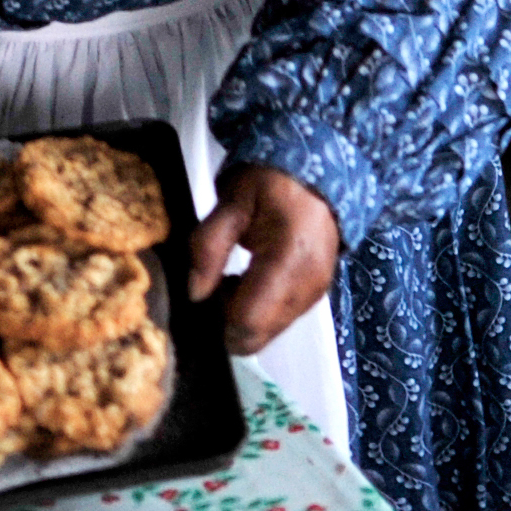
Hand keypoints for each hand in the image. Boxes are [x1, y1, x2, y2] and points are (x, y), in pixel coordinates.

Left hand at [189, 163, 339, 355]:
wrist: (316, 172)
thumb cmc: (270, 182)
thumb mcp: (231, 202)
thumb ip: (208, 246)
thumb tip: (195, 294)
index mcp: (289, 260)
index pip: (247, 320)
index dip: (216, 316)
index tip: (203, 290)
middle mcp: (308, 287)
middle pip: (257, 337)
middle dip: (227, 322)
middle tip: (216, 285)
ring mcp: (316, 295)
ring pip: (267, 335)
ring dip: (243, 317)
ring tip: (233, 278)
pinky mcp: (316, 297)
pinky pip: (279, 321)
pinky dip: (259, 311)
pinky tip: (249, 280)